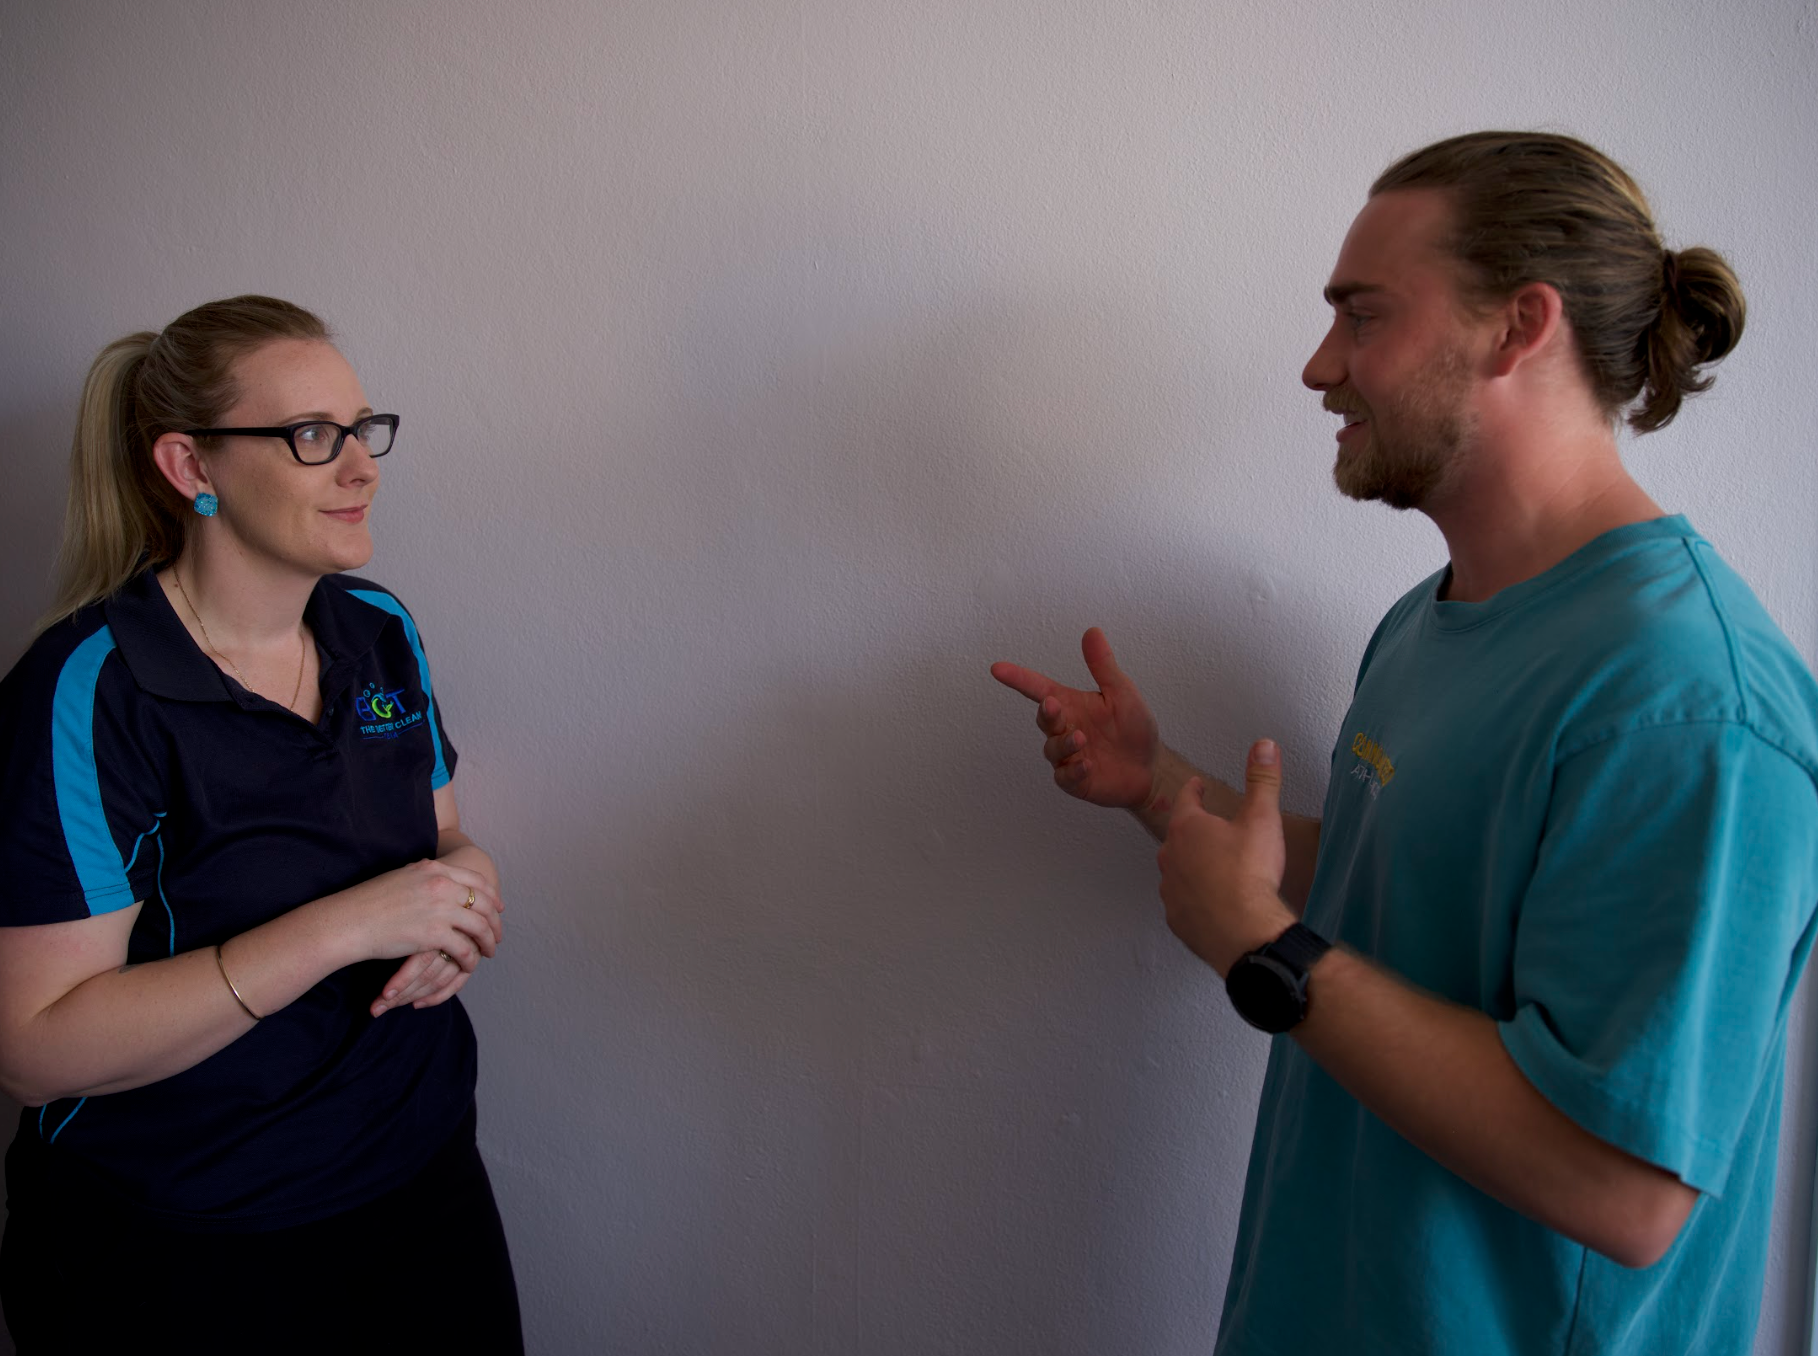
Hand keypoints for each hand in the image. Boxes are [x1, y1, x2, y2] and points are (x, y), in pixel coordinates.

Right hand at [323, 859, 503, 1016]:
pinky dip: (470, 958)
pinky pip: (464, 948)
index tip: (498, 908)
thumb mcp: (402, 876)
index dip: (491, 896)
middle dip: (495, 921)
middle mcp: (442, 885)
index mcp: (435, 869)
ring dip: (488, 941)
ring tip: (489, 951)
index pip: (476, 881)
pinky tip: (470, 964)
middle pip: (484, 903)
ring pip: (479, 927)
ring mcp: (440, 909)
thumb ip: (424, 876)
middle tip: (497, 935)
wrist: (350, 920)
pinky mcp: (434, 934)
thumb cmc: (369, 902)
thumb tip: (435, 874)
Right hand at [991, 627, 1160, 808]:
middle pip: (1044, 719)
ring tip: (1082, 739)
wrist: (1150, 767)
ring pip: (1052, 749)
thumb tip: (1092, 631)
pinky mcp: (1075, 780)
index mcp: (1071, 704)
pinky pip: (1065, 776)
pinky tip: (1087, 764)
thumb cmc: (1133, 727)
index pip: (1038, 688)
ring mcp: (1068, 756)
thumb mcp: (1121, 693)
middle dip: (1046, 712)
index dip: (1018, 678)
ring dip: (1064, 743)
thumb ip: (1103, 666)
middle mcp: (1065, 729)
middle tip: (1053, 705)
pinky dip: (1074, 770)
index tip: (997, 668)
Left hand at [1157, 739, 1294, 975]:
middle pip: (1177, 836)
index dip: (1194, 790)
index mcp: (1188, 829)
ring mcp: (1170, 890)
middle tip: (1207, 828)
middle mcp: (1170, 857)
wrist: (1243, 931)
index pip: (1186, 800)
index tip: (1197, 786)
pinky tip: (1208, 901)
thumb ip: (1262, 780)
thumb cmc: (1250, 874)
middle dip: (1191, 830)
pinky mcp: (1177, 919)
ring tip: (1210, 867)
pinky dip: (1193, 898)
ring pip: (1176, 870)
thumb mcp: (1262, 819)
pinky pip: (1181, 902)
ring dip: (1190, 866)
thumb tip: (1264, 746)